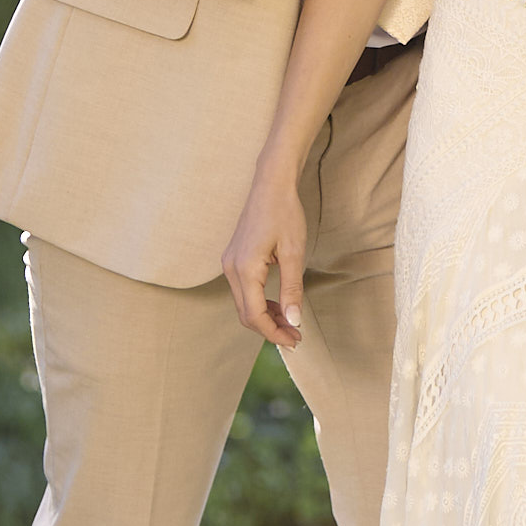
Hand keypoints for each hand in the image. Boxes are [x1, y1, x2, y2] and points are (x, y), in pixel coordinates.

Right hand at [223, 158, 308, 350]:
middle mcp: (231, 269)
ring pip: (244, 304)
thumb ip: (292, 289)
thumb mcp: (293, 253)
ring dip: (265, 317)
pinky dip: (260, 303)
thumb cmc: (284, 213)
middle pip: (246, 314)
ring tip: (290, 324)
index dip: (274, 333)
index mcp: (245, 269)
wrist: (271, 184)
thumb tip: (293, 321)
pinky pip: (243, 290)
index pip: (254, 315)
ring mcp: (229, 263)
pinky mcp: (233, 259)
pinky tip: (278, 305)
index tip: (295, 341)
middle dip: (270, 329)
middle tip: (295, 338)